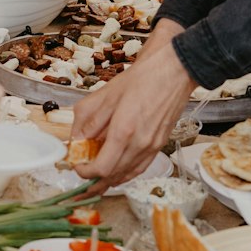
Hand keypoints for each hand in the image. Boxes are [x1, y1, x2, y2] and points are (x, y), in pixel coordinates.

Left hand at [68, 22, 193, 186]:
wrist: (173, 72)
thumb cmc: (142, 78)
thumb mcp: (107, 95)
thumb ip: (89, 120)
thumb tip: (77, 138)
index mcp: (124, 131)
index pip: (102, 168)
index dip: (86, 173)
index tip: (77, 166)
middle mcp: (140, 144)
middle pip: (113, 176)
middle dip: (94, 179)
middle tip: (82, 172)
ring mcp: (152, 146)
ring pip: (127, 175)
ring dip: (109, 179)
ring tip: (95, 177)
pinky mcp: (160, 145)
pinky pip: (140, 168)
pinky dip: (126, 173)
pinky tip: (117, 170)